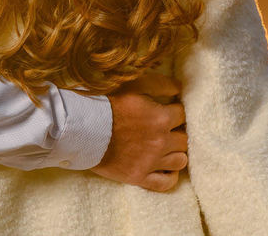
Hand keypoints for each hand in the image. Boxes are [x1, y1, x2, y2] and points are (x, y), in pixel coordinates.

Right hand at [91, 73, 187, 191]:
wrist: (83, 127)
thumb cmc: (107, 101)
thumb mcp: (134, 84)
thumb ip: (161, 84)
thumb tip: (178, 88)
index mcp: (161, 118)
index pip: (182, 114)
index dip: (174, 110)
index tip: (166, 110)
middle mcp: (160, 141)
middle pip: (183, 138)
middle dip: (176, 131)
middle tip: (166, 128)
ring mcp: (151, 161)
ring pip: (180, 160)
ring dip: (176, 152)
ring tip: (167, 147)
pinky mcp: (139, 176)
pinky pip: (165, 183)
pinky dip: (170, 177)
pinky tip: (166, 169)